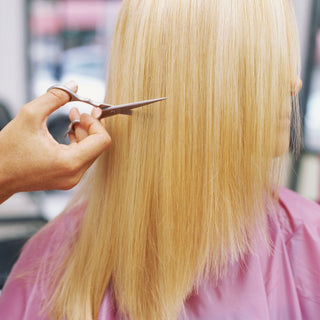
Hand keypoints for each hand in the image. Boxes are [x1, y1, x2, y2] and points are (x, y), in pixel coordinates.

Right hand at [0, 81, 110, 203]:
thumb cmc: (7, 150)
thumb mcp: (30, 115)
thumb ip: (54, 97)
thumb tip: (73, 85)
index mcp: (69, 162)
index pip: (102, 140)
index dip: (96, 122)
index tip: (85, 111)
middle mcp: (74, 174)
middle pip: (98, 146)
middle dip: (91, 125)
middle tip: (80, 110)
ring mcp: (71, 179)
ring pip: (91, 151)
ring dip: (85, 132)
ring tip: (72, 117)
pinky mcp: (67, 179)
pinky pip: (82, 157)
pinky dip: (79, 142)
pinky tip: (69, 129)